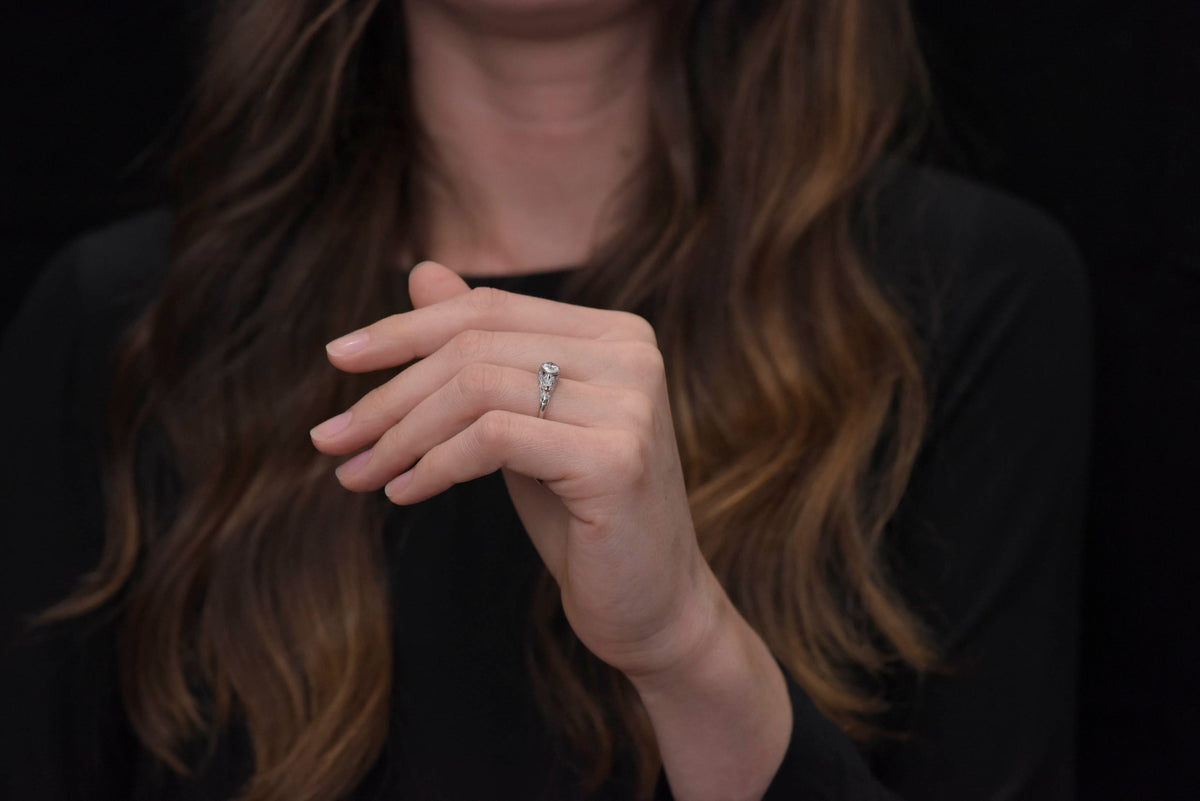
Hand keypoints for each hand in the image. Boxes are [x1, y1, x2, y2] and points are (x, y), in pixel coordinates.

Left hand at [310, 261, 722, 677]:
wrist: (650, 605)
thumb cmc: (581, 515)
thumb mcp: (522, 423)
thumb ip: (483, 353)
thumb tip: (422, 273)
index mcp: (615, 334)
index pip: (488, 309)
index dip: (405, 329)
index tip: (337, 359)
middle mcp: (632, 355)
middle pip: (475, 345)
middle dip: (389, 393)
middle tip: (331, 438)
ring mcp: (630, 404)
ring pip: (476, 388)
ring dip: (400, 434)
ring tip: (359, 473)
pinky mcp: (616, 458)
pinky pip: (493, 438)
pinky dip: (433, 464)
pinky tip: (404, 492)